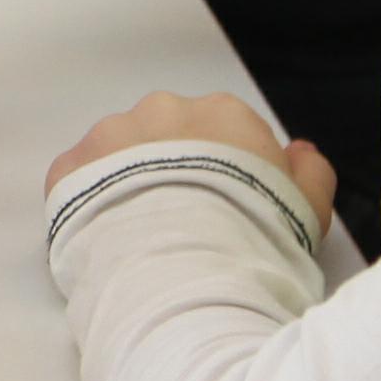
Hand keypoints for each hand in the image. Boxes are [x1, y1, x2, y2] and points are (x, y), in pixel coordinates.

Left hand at [45, 89, 336, 227]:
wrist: (187, 270)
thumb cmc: (255, 238)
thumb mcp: (308, 210)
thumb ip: (310, 172)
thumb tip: (300, 151)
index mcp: (225, 114)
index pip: (224, 133)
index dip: (224, 174)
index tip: (225, 208)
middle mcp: (164, 111)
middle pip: (166, 136)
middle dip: (170, 173)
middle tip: (181, 223)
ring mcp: (111, 135)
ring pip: (117, 154)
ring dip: (125, 185)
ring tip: (141, 235)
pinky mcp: (69, 168)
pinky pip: (76, 179)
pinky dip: (87, 203)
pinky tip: (107, 238)